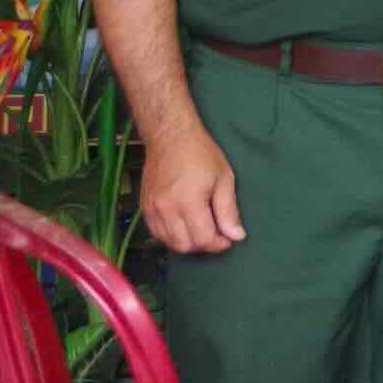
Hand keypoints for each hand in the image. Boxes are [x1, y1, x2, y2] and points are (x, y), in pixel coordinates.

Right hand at [142, 127, 245, 253]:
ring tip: (202, 229)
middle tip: (217, 234)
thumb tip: (237, 236)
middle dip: (204, 245)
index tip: (229, 238)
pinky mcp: (144, 208)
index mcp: (189, 202)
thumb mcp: (224, 178)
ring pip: (169, 243)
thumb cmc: (201, 154)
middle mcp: (166, 210)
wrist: (170, 137)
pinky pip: (157, 233)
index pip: (203, 239)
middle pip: (185, 246)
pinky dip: (172, 236)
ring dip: (188, 243)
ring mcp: (152, 210)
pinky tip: (184, 226)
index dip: (219, 244)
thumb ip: (228, 211)